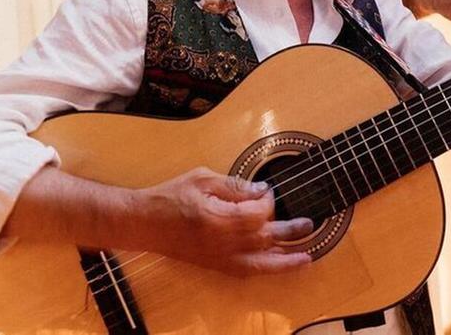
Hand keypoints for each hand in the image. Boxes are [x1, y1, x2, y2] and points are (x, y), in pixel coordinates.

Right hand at [134, 168, 312, 276]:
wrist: (143, 223)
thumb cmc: (170, 196)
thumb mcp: (202, 178)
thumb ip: (234, 186)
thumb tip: (262, 190)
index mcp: (218, 219)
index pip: (257, 215)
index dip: (268, 203)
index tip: (268, 192)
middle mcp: (220, 243)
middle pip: (264, 240)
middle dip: (289, 231)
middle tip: (308, 224)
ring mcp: (217, 257)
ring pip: (258, 264)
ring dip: (284, 261)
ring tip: (306, 257)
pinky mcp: (213, 265)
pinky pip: (244, 271)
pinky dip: (263, 269)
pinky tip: (277, 264)